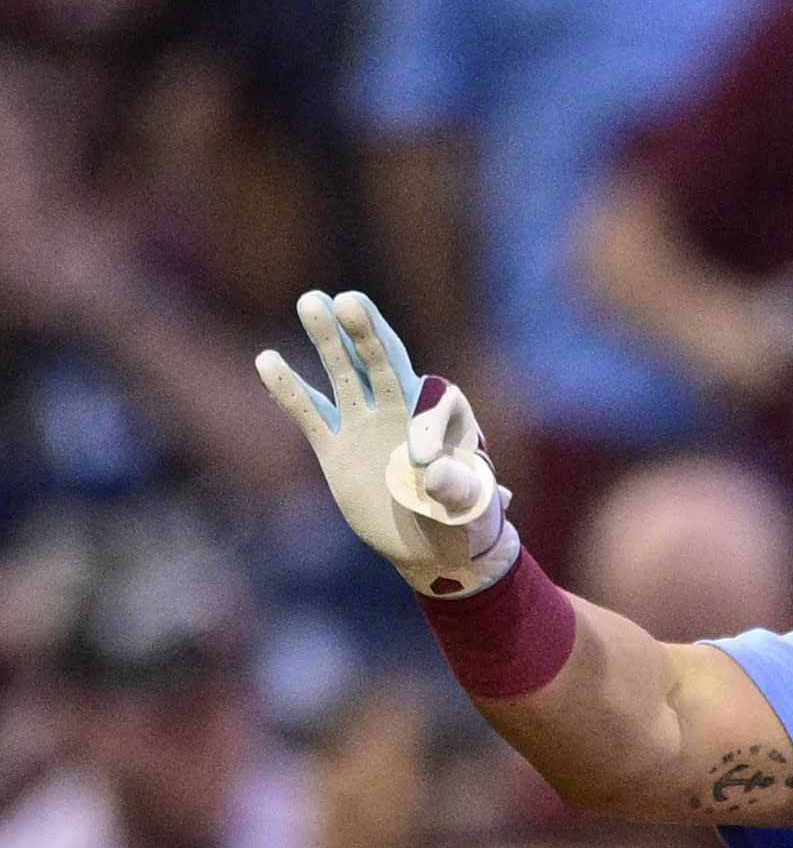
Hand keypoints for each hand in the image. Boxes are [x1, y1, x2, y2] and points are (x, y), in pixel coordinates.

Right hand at [256, 290, 518, 595]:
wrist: (434, 547)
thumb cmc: (466, 523)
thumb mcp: (471, 508)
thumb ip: (457, 487)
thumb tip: (432, 469)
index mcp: (446, 419)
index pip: (432, 402)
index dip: (426, 425)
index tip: (423, 464)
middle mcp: (403, 411)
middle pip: (383, 363)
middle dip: (367, 333)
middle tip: (347, 300)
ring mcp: (367, 426)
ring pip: (344, 376)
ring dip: (329, 342)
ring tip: (310, 301)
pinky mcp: (337, 449)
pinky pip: (310, 414)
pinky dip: (290, 390)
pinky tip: (266, 360)